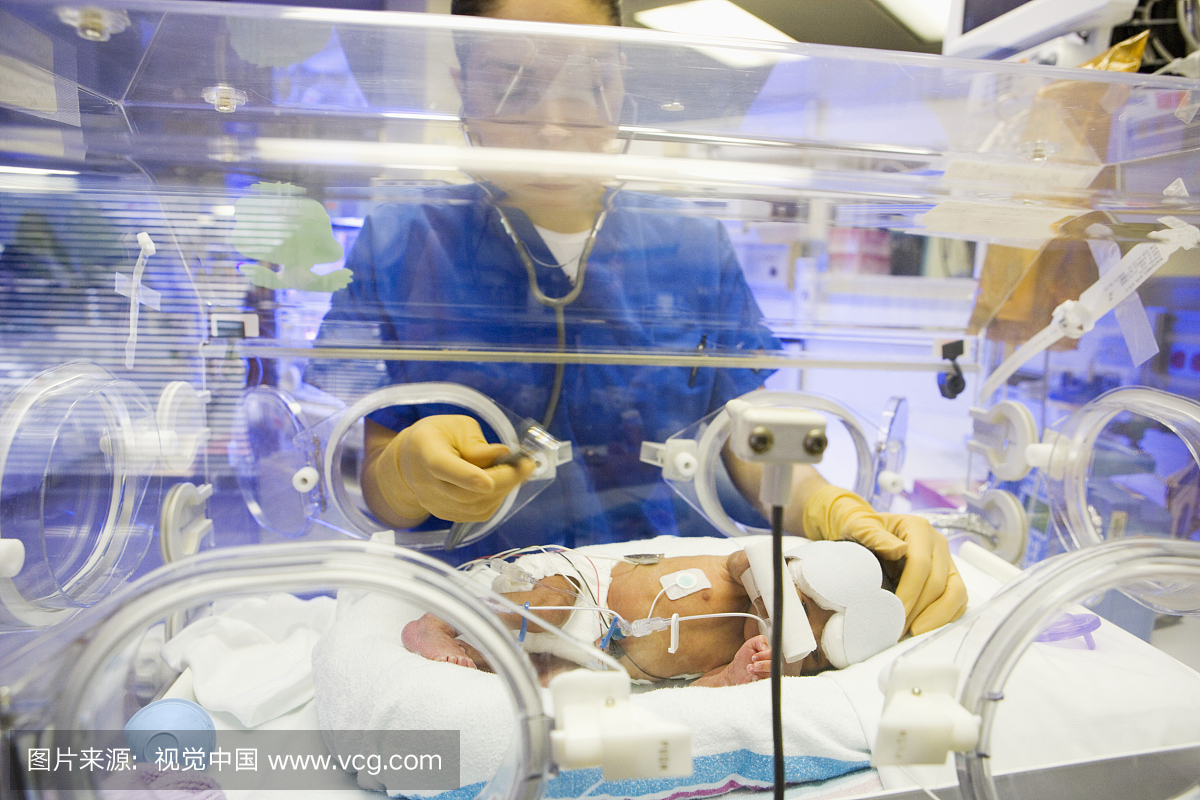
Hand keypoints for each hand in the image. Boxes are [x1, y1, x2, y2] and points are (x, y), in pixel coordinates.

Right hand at [384, 415, 534, 522]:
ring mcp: (435, 504)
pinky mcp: (446, 515)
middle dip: (503, 481)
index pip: (443, 467)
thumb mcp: (457, 427)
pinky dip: (496, 500)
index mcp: (426, 452)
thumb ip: (478, 443)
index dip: (466, 477)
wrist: (410, 460)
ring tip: (517, 472)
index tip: (488, 482)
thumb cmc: (438, 437)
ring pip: (476, 507)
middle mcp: (427, 484)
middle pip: (467, 493)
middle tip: (527, 466)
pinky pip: (478, 514)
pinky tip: (503, 483)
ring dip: (504, 491)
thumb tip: (503, 454)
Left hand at [694, 634, 770, 686]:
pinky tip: (752, 678)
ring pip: (772, 674)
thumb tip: (765, 646)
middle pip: (775, 664)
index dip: (764, 655)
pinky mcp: (766, 683)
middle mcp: (772, 664)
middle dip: (763, 664)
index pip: (774, 653)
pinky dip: (758, 680)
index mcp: (770, 654)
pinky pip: (767, 683)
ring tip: (749, 669)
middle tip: (753, 665)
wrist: (737, 673)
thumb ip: (759, 641)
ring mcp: (770, 675)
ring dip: (759, 671)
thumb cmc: (744, 658)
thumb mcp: (749, 645)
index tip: (753, 657)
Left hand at [802, 486, 966, 634]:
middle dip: (920, 610)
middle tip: (900, 629)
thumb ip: (875, 535)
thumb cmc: (863, 531)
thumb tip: (899, 549)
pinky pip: (957, 600)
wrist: (868, 533)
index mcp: (919, 529)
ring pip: (956, 593)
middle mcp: (938, 543)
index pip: (920, 564)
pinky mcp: (950, 577)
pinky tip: (925, 627)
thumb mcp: (860, 528)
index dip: (910, 592)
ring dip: (937, 617)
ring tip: (914, 633)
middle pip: (939, 582)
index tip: (895, 612)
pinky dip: (944, 617)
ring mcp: (947, 561)